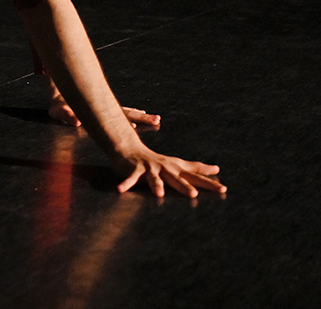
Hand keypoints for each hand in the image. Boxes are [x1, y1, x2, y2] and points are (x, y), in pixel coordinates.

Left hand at [48, 87, 158, 129]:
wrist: (60, 97)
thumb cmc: (59, 106)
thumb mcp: (59, 110)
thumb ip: (66, 115)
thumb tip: (75, 122)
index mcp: (96, 110)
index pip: (114, 115)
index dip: (126, 120)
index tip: (135, 126)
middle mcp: (105, 109)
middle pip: (126, 113)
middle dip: (141, 117)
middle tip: (156, 119)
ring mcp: (107, 109)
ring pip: (127, 113)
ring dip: (141, 116)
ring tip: (156, 118)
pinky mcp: (106, 110)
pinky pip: (123, 113)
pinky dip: (133, 114)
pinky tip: (142, 114)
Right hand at [111, 145, 225, 197]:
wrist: (130, 148)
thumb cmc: (155, 160)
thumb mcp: (177, 164)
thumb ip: (195, 169)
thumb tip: (216, 169)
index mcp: (175, 168)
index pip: (195, 175)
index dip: (208, 182)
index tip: (223, 189)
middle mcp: (164, 167)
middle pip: (176, 178)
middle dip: (184, 186)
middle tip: (193, 194)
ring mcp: (149, 168)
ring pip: (154, 178)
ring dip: (156, 185)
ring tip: (159, 194)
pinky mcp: (135, 169)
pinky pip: (130, 178)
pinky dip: (125, 184)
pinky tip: (120, 190)